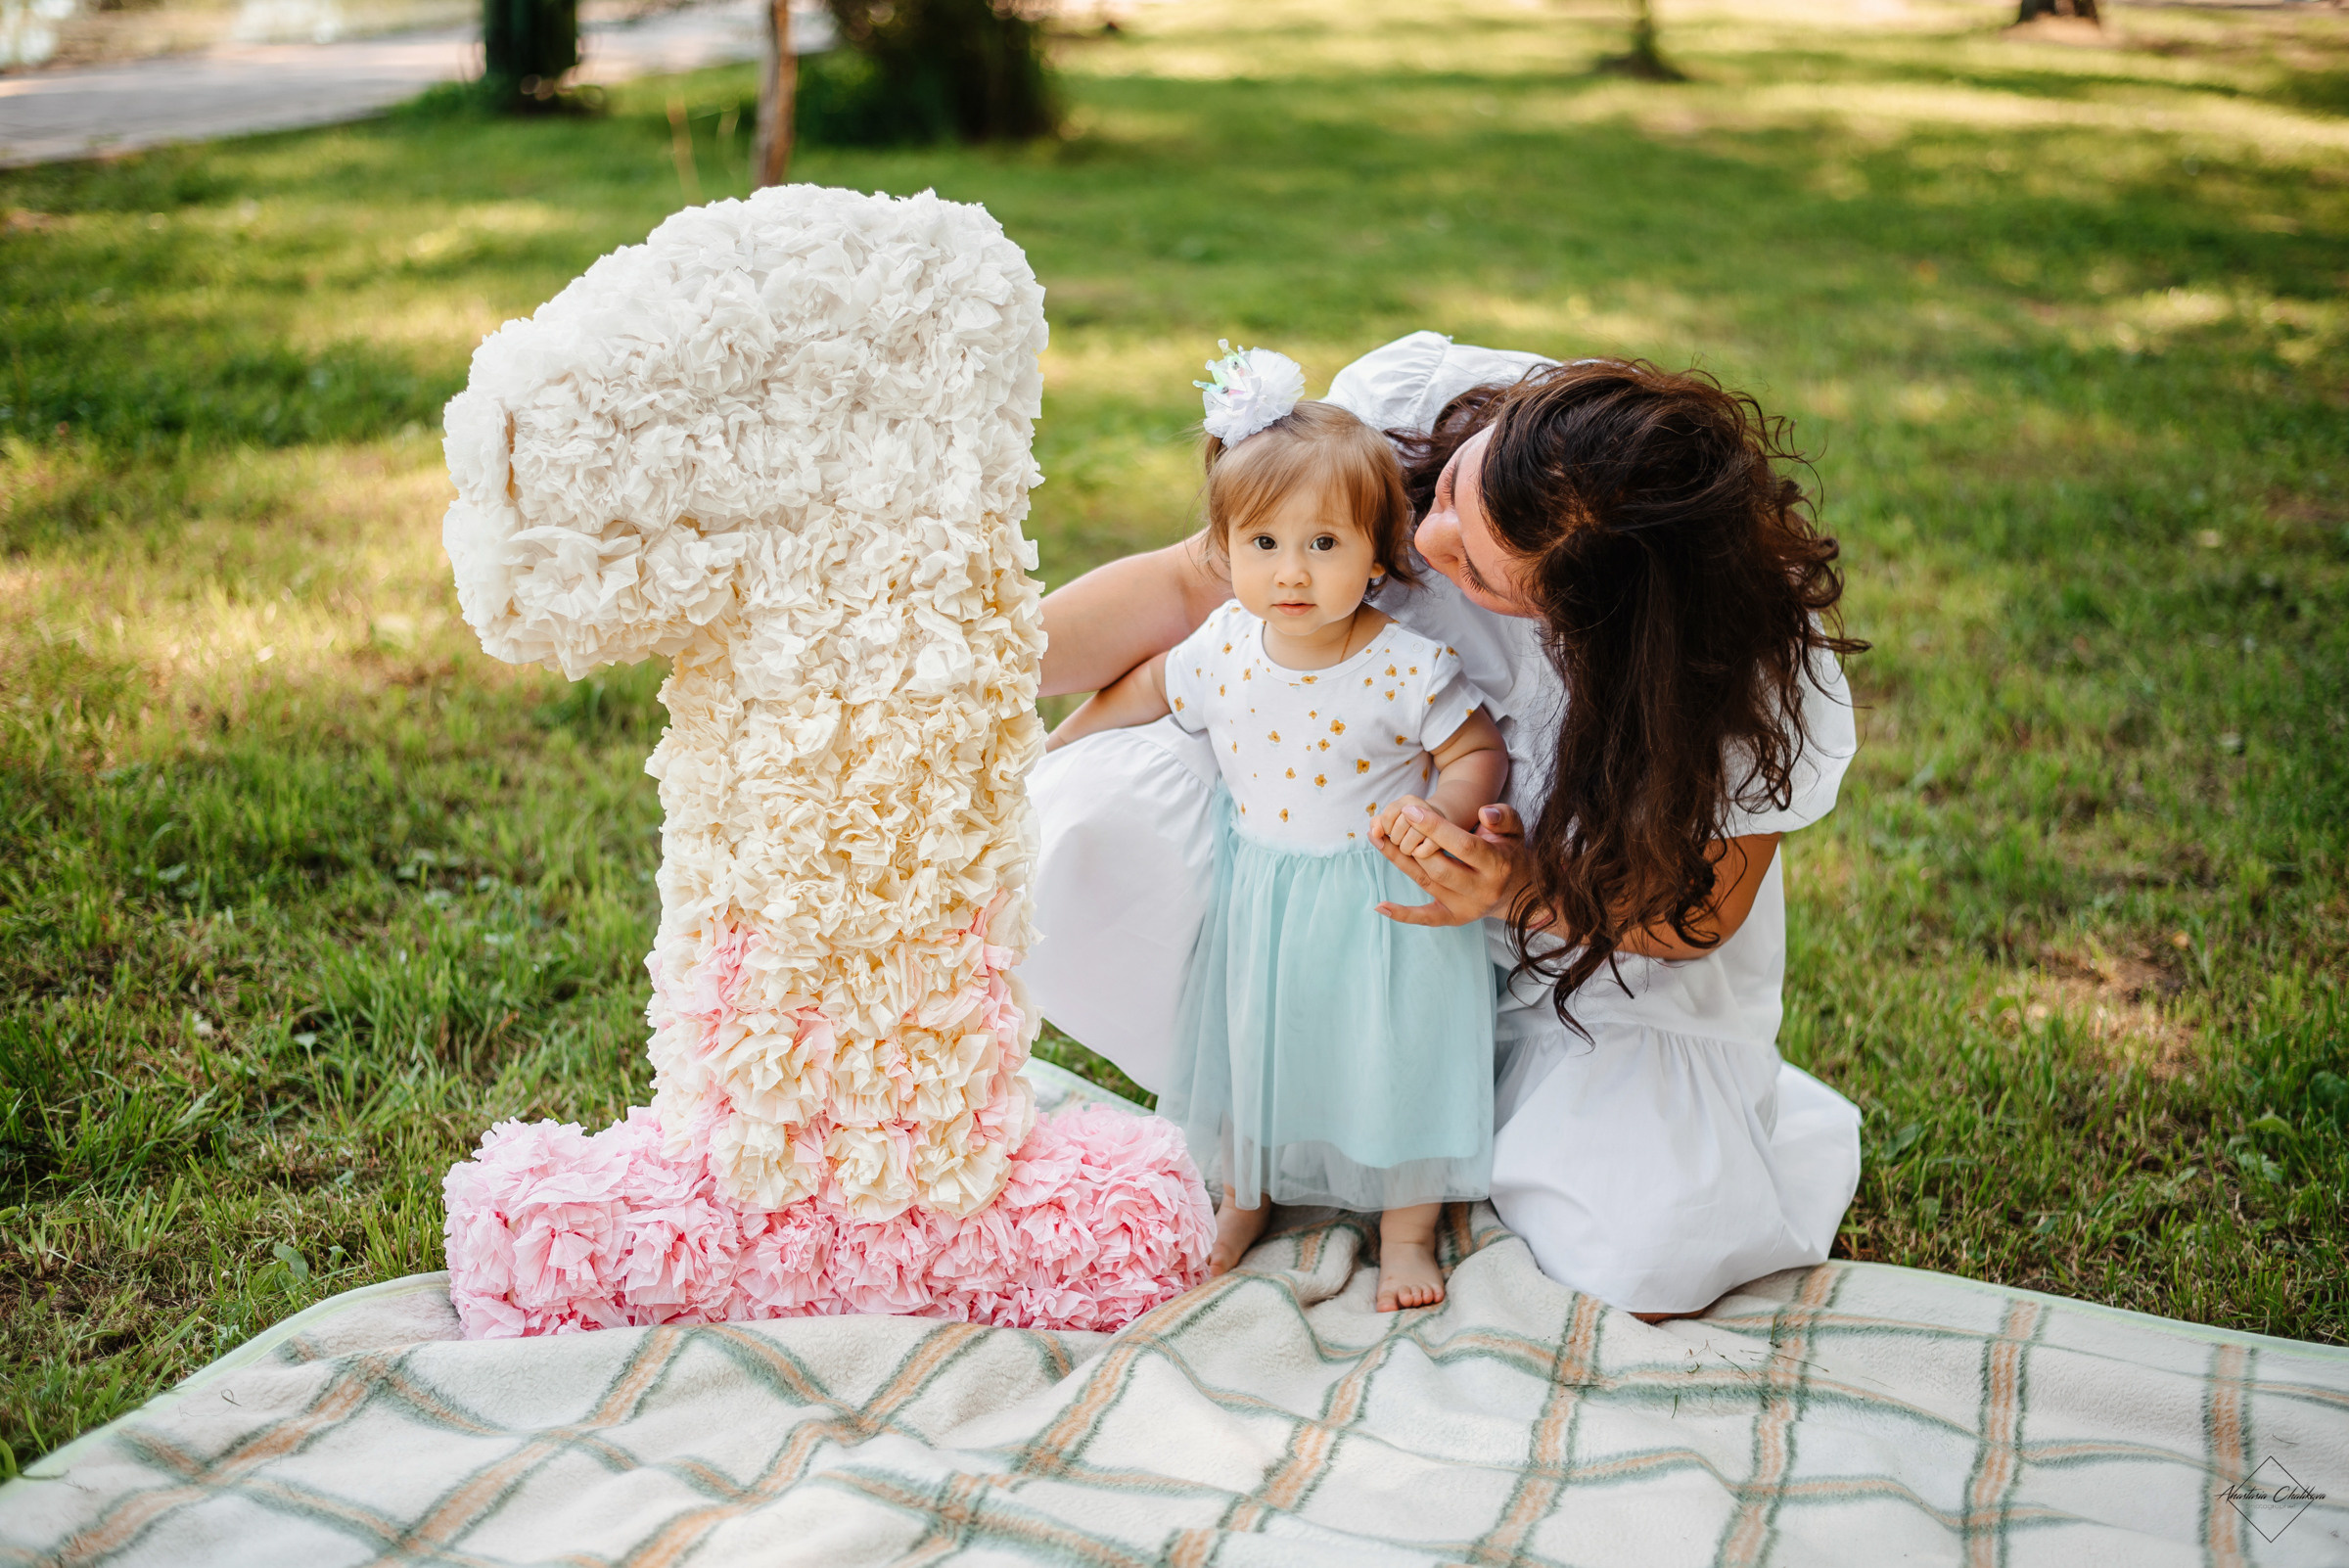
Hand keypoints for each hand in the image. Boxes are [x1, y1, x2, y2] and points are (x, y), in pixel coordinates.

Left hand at [1371, 798, 1524, 927]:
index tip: (1410, 810)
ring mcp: (1467, 907)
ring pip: (1427, 883)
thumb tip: (1483, 813)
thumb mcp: (1514, 830)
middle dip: (1414, 843)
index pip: (1463, 846)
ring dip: (1400, 861)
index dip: (1435, 828)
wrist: (1519, 890)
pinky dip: (1403, 914)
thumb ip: (1503, 816)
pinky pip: (1426, 917)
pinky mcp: (1454, 918)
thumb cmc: (1509, 852)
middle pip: (1441, 868)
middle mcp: (1482, 890)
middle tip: (1395, 822)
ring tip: (1377, 839)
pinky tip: (1380, 906)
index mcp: (1497, 865)